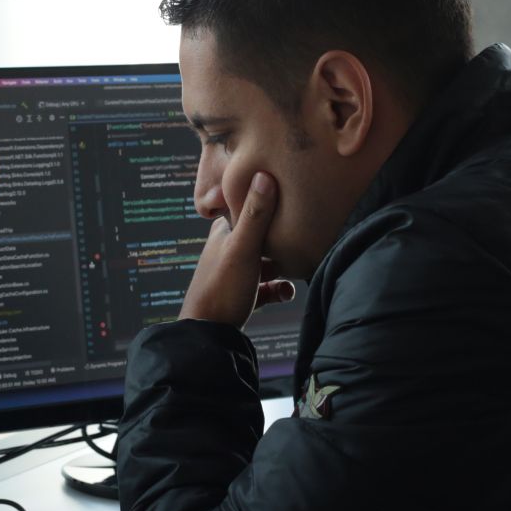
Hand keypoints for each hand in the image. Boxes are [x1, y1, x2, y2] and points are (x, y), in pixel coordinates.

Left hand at [179, 172, 296, 327]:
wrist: (207, 335)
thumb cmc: (222, 289)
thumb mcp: (243, 248)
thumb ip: (256, 215)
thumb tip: (265, 174)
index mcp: (224, 232)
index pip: (247, 206)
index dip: (268, 200)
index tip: (291, 194)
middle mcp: (228, 249)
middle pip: (261, 235)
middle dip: (281, 237)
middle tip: (302, 236)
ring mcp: (236, 273)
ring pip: (266, 262)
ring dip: (283, 266)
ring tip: (298, 267)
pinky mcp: (243, 296)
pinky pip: (266, 287)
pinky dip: (279, 288)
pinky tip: (286, 293)